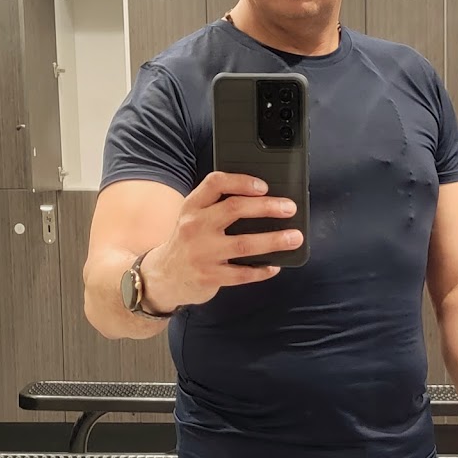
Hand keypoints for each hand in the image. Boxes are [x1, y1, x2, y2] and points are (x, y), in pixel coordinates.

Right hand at [142, 172, 302, 307]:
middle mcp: (194, 226)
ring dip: (274, 240)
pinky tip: (275, 265)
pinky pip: (242, 274)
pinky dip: (262, 270)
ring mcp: (202, 253)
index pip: (215, 183)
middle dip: (267, 206)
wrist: (163, 276)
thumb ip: (217, 206)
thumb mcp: (193, 218)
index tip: (264, 186)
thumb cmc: (188, 242)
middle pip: (235, 209)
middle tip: (289, 208)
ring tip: (294, 237)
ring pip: (244, 244)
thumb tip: (265, 201)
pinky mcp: (209, 277)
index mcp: (192, 206)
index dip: (242, 181)